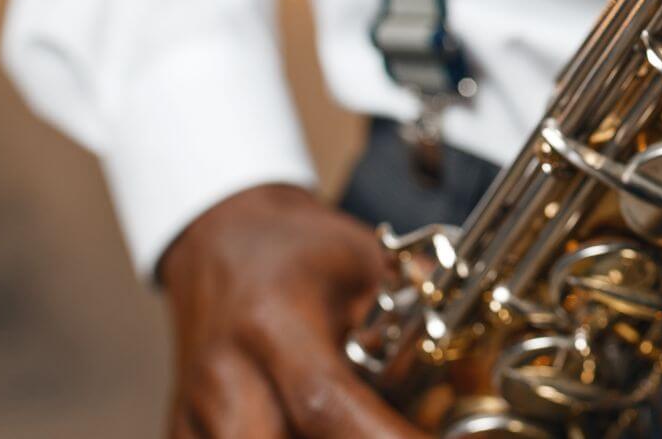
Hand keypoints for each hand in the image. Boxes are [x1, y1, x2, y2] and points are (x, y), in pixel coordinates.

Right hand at [159, 184, 424, 438]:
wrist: (219, 241)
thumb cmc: (300, 252)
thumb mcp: (366, 262)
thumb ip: (416, 316)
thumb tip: (475, 379)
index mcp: (273, 322)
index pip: (327, 403)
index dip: (385, 438)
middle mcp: (226, 373)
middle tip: (398, 436)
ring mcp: (197, 410)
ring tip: (361, 426)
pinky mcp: (185, 429)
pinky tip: (312, 430)